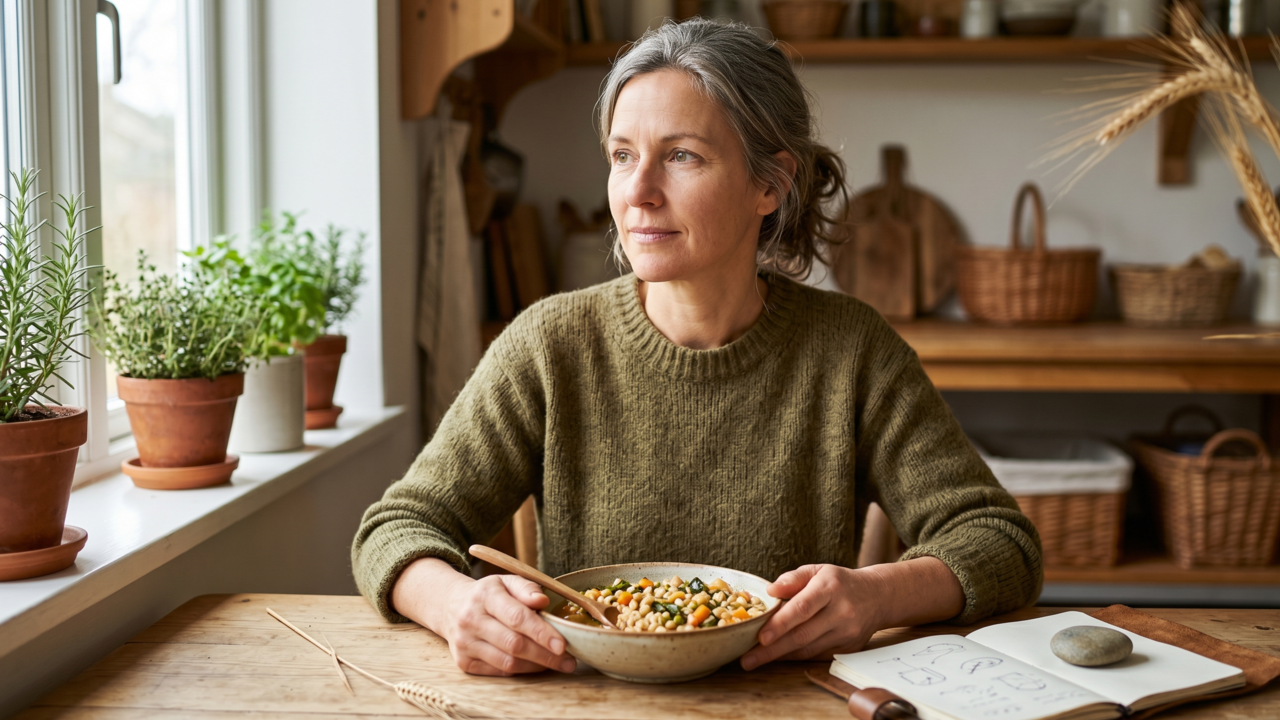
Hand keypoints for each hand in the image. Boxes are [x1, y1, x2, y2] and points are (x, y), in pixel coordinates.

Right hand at [392, 558, 575, 676]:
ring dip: (537, 666)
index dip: (541, 632)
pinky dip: (522, 670)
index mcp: (484, 595)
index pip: (516, 617)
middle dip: (545, 655)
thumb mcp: (507, 581)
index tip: (563, 644)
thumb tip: (543, 601)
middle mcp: (471, 620)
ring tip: (558, 664)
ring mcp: (465, 643)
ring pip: (507, 662)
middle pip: (514, 644)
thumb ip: (527, 588)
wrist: (451, 606)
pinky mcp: (464, 662)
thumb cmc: (488, 594)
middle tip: (569, 660)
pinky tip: (537, 665)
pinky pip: (499, 671)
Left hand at [740, 564, 883, 670]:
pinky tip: (777, 657)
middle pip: (803, 634)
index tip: (760, 637)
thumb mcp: (817, 570)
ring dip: (780, 656)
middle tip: (747, 659)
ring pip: (809, 649)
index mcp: (830, 587)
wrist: (877, 596)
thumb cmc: (839, 582)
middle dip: (772, 650)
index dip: (780, 624)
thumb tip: (770, 590)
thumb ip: (792, 579)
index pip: (802, 608)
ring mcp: (847, 632)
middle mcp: (841, 611)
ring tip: (755, 659)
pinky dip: (795, 657)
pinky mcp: (849, 648)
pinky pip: (817, 655)